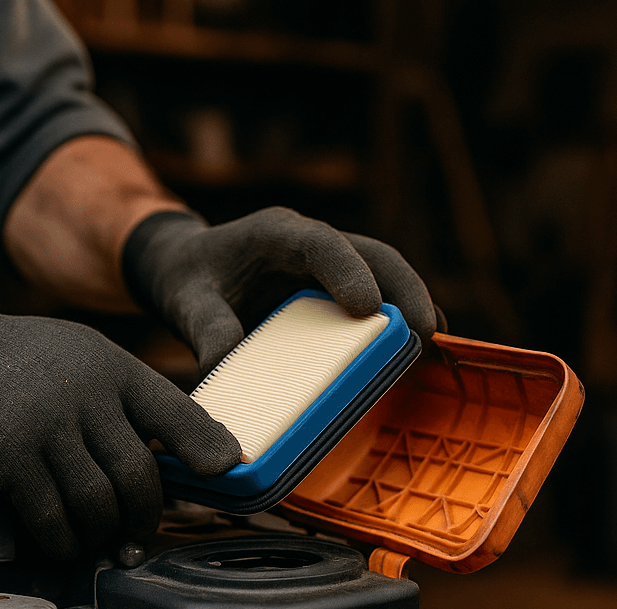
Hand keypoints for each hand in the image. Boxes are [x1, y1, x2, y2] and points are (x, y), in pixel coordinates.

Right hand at [0, 275, 240, 556]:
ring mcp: (46, 426)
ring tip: (101, 542)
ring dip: (103, 534)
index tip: (227, 473)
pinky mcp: (8, 457)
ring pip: (97, 504)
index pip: (175, 411)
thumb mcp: (89, 361)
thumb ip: (132, 403)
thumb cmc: (29, 366)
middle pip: (138, 476)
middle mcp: (87, 395)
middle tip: (138, 537)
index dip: (206, 446)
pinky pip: (52, 518)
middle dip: (144, 517)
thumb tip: (190, 459)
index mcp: (115, 370)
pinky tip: (66, 542)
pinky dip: (65, 540)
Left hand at [121, 208, 441, 373]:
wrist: (187, 269)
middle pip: (371, 253)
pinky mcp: (332, 289)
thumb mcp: (185, 302)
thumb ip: (204, 329)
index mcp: (274, 233)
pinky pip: (373, 297)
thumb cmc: (187, 280)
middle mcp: (310, 243)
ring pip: (382, 274)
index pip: (320, 242)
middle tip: (424, 330)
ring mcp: (327, 265)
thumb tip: (224, 366)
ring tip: (431, 345)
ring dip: (409, 304)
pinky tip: (413, 352)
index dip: (349, 271)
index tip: (369, 307)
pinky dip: (395, 321)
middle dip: (403, 287)